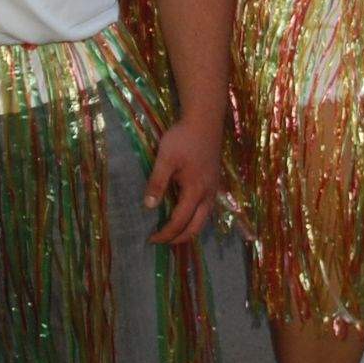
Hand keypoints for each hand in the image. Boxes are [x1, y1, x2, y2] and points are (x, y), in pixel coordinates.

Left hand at [144, 115, 224, 244]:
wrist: (204, 120)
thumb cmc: (183, 138)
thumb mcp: (166, 159)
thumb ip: (157, 183)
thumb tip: (148, 207)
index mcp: (195, 191)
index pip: (180, 222)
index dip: (165, 233)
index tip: (151, 238)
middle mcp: (208, 194)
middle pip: (197, 227)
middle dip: (180, 238)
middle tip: (163, 242)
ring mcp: (214, 188)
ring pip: (205, 219)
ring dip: (190, 230)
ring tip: (174, 233)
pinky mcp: (214, 182)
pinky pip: (207, 209)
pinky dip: (196, 218)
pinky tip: (186, 214)